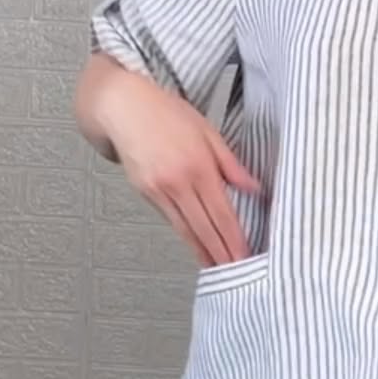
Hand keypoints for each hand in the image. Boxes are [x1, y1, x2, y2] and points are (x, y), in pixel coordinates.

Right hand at [102, 65, 260, 267]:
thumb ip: (231, 164)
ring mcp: (159, 190)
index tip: (245, 255)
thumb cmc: (166, 113)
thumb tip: (254, 188)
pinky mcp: (145, 193)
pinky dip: (186, 236)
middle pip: (204, 228)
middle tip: (235, 271)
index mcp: (199, 166)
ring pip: (186, 229)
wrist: (123, 107)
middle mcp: (178, 182)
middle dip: (221, 253)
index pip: (222, 213)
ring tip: (217, 267)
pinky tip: (197, 246)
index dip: (235, 239)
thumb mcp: (207, 132)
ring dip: (203, 251)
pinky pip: (170, 219)